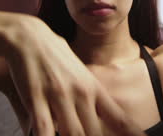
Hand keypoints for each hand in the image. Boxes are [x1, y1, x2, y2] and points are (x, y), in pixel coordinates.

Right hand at [4, 15, 144, 135]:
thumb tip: (92, 113)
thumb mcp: (79, 72)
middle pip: (96, 133)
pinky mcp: (37, 98)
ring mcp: (59, 96)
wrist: (29, 37)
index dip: (133, 135)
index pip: (118, 118)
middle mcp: (81, 94)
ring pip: (74, 133)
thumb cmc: (55, 56)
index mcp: (93, 88)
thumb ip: (87, 95)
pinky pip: (43, 128)